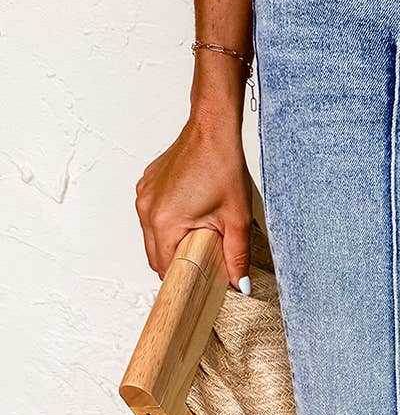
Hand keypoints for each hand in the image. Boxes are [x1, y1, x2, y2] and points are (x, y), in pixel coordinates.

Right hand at [135, 101, 252, 290]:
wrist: (211, 129)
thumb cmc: (223, 167)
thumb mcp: (236, 219)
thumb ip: (236, 256)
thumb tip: (240, 285)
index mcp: (164, 221)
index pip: (165, 268)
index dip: (183, 279)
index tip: (198, 283)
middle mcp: (147, 210)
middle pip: (155, 255)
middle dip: (178, 262)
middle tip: (204, 261)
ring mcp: (144, 196)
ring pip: (152, 236)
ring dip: (172, 242)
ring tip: (199, 234)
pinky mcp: (146, 186)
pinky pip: (152, 215)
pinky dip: (168, 222)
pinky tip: (191, 213)